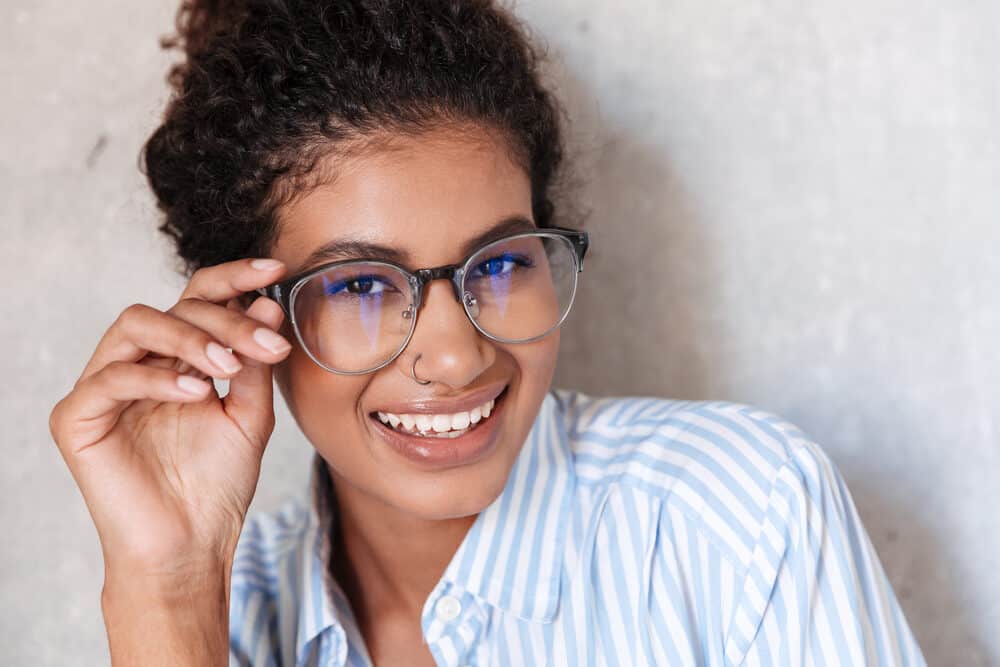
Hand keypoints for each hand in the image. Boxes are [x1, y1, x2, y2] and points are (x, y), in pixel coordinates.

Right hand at [49, 258, 291, 579]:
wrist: (192, 547)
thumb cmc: (217, 484)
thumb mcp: (250, 415)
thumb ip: (254, 363)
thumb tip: (266, 302)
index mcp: (177, 359)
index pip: (198, 299)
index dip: (234, 278)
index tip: (275, 270)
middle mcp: (138, 364)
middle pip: (175, 308)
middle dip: (227, 320)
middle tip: (267, 346)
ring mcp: (103, 388)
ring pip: (138, 326)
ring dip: (192, 338)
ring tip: (230, 366)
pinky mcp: (77, 418)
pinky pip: (110, 378)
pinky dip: (157, 379)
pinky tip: (197, 393)